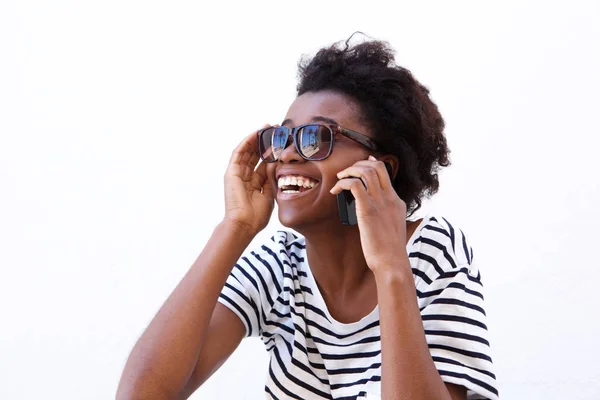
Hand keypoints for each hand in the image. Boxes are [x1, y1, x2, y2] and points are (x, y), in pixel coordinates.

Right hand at [223, 128, 274, 235]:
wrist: (244, 224)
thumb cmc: (257, 215)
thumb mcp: (270, 192)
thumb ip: (272, 177)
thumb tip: (278, 162)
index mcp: (255, 182)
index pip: (264, 162)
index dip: (273, 151)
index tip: (284, 141)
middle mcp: (246, 176)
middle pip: (256, 154)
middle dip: (266, 141)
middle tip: (277, 129)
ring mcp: (237, 173)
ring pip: (248, 151)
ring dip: (256, 138)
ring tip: (267, 127)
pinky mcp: (231, 172)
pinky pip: (239, 153)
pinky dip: (247, 142)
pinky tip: (256, 134)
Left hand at [330, 156, 407, 271]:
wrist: (392, 262)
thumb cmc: (389, 251)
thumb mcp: (392, 228)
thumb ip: (386, 216)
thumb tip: (374, 216)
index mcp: (396, 201)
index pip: (385, 173)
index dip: (371, 164)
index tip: (361, 164)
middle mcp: (390, 198)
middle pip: (377, 166)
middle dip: (358, 164)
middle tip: (346, 173)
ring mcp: (380, 202)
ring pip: (366, 171)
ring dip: (349, 171)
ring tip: (339, 179)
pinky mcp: (368, 209)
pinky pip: (354, 185)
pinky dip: (343, 183)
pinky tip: (335, 191)